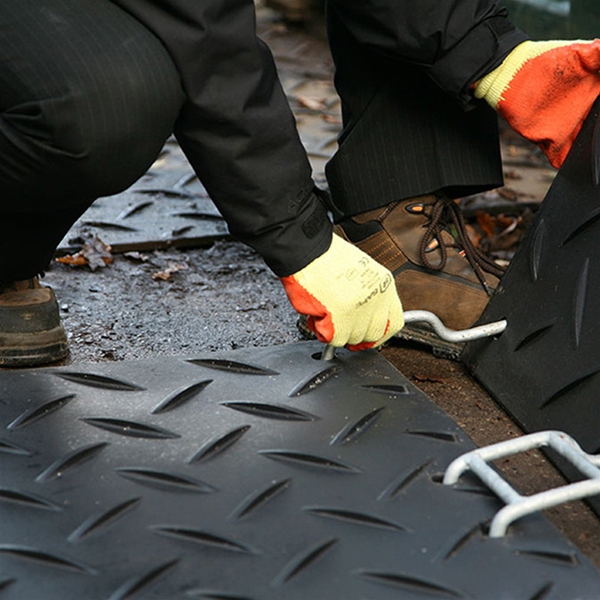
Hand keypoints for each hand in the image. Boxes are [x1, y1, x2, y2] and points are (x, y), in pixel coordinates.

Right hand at [280, 234, 403, 348]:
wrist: (309, 251)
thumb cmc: (328, 256)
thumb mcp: (363, 270)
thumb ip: (370, 294)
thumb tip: (367, 316)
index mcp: (384, 285)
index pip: (394, 323)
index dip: (380, 332)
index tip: (369, 333)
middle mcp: (376, 299)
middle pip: (374, 334)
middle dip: (356, 334)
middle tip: (342, 325)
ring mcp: (360, 311)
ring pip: (354, 338)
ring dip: (338, 331)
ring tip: (327, 313)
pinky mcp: (341, 320)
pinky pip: (335, 340)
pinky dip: (324, 332)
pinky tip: (318, 317)